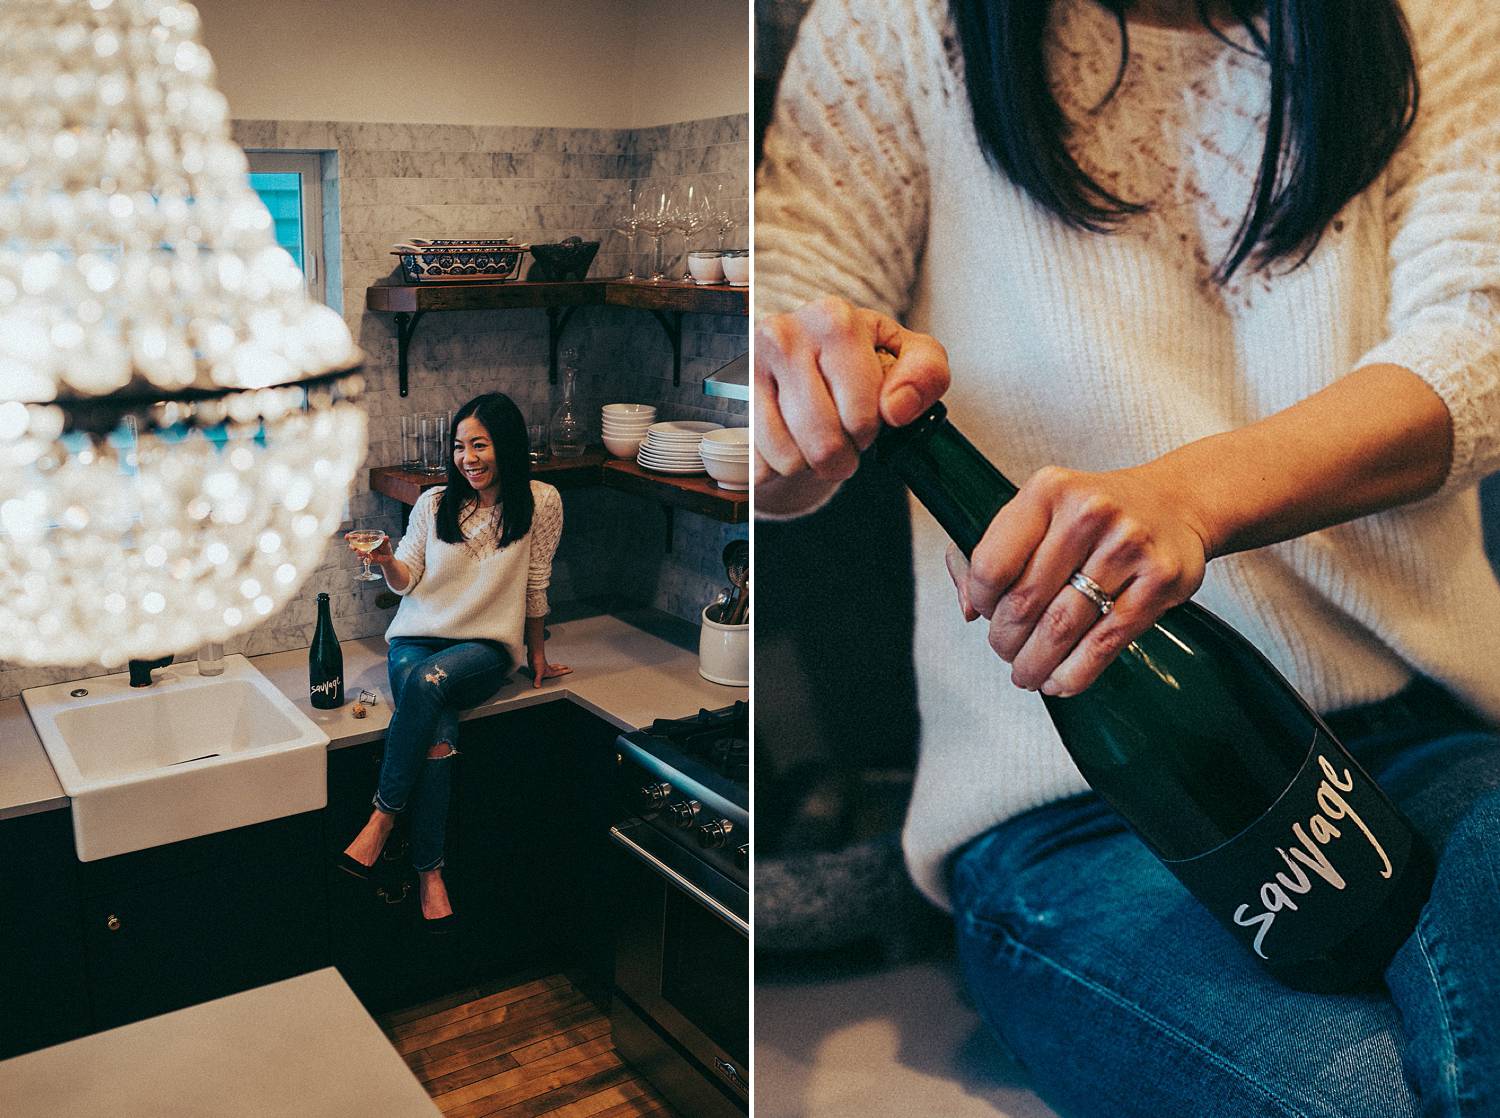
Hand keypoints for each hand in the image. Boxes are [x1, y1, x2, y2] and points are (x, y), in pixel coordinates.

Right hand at [351, 535, 394, 565]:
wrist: (387, 559)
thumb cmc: (386, 548)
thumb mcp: (386, 544)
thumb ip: (385, 541)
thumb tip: (386, 537)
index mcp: (367, 539)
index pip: (358, 536)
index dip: (352, 536)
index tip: (347, 536)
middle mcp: (364, 545)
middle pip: (355, 544)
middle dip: (352, 545)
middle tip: (352, 547)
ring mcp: (363, 551)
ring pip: (357, 551)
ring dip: (358, 552)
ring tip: (362, 553)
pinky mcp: (365, 558)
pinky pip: (361, 558)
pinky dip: (362, 558)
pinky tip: (366, 558)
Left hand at [528, 651, 572, 688]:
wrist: (533, 653)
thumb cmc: (537, 662)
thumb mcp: (538, 673)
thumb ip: (538, 680)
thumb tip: (537, 686)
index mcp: (550, 672)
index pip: (559, 672)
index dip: (565, 671)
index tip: (571, 670)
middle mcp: (548, 669)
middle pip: (557, 668)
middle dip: (562, 668)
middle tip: (567, 667)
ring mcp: (544, 666)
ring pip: (552, 666)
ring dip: (556, 666)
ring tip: (559, 666)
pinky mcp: (540, 664)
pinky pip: (546, 665)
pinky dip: (548, 665)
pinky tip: (546, 666)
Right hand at [754, 295, 948, 489]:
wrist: (808, 358)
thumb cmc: (865, 359)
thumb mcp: (911, 356)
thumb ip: (926, 375)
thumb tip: (896, 410)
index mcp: (834, 319)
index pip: (862, 413)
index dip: (871, 431)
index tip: (869, 418)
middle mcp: (783, 334)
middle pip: (823, 442)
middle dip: (842, 457)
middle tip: (845, 441)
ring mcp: (749, 367)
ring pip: (789, 459)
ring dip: (810, 464)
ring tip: (816, 438)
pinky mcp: (731, 400)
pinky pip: (759, 465)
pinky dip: (777, 468)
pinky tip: (786, 442)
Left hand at [946, 463, 1211, 696]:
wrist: (1175, 503)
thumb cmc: (1092, 517)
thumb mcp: (1039, 512)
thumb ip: (989, 551)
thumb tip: (968, 609)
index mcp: (1047, 490)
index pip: (992, 564)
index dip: (980, 601)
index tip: (985, 614)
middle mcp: (1088, 512)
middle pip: (1025, 601)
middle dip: (1006, 641)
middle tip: (1006, 653)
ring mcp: (1128, 545)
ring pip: (1061, 627)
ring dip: (1036, 663)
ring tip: (1027, 675)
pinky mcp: (1159, 580)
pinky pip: (1104, 642)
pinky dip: (1076, 672)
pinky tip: (1061, 681)